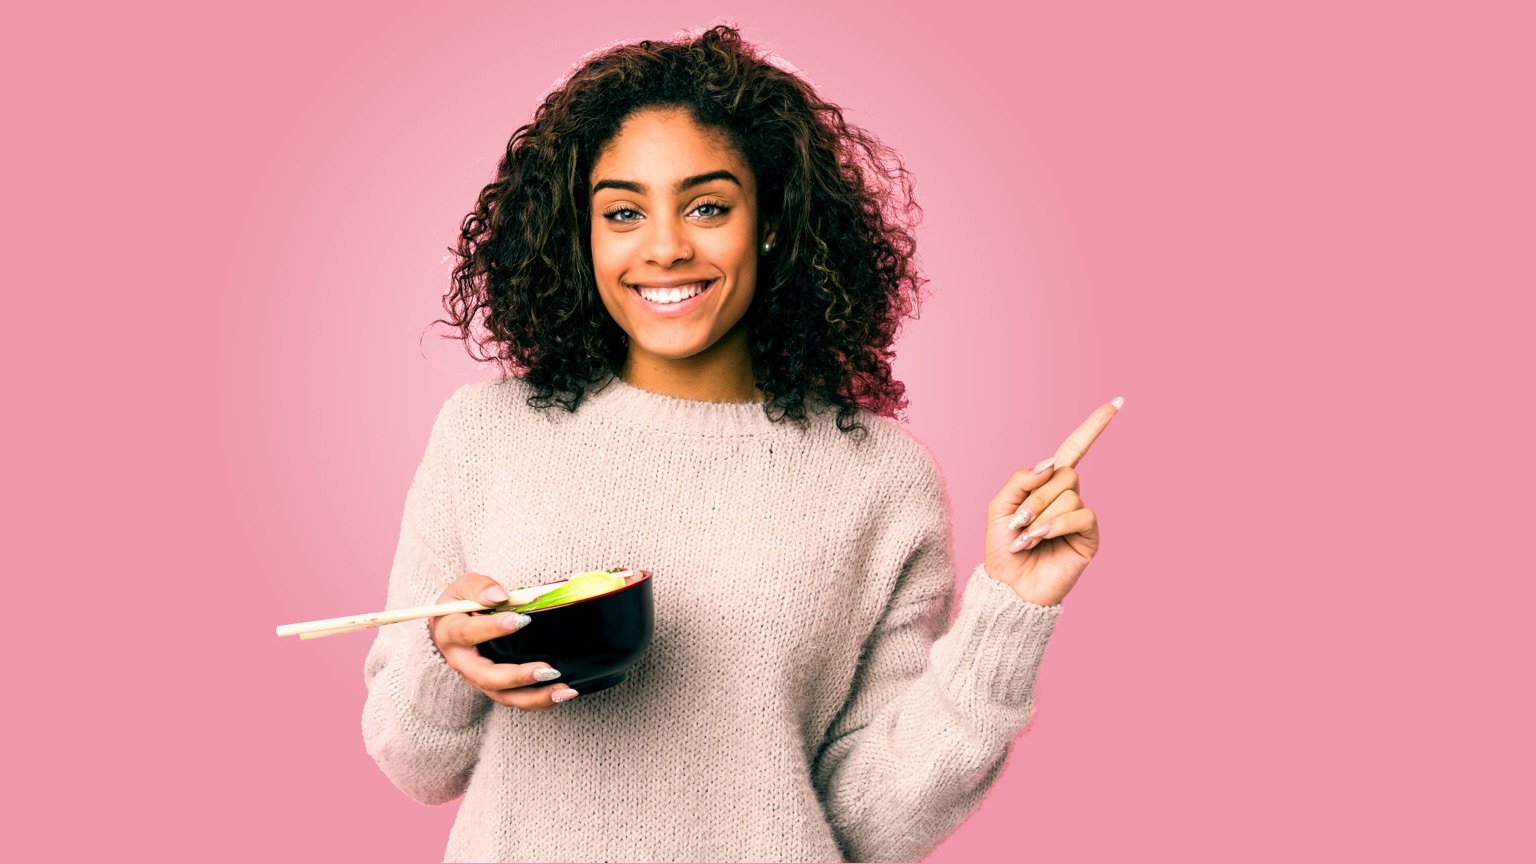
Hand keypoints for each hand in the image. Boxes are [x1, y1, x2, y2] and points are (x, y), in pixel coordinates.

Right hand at [428, 572, 579, 709]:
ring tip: (563, 690)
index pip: (468, 633)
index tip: (522, 620)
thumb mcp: (464, 586)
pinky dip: (538, 702)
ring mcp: (478, 679)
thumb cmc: (462, 603)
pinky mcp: (494, 687)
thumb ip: (479, 587)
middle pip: (487, 677)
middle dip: (518, 677)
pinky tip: (560, 695)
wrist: (452, 625)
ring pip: (503, 696)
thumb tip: (499, 595)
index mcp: (451, 634)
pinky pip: (515, 700)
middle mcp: (462, 663)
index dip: (493, 628)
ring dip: (534, 697)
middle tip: (548, 669)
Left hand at [983, 397, 1121, 605]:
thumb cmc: (1002, 549)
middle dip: (1036, 496)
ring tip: (1026, 538)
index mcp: (1046, 485)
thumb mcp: (1000, 506)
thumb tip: (1053, 462)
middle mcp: (1067, 496)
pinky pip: (1080, 515)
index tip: (1117, 403)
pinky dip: (1056, 525)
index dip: (1093, 427)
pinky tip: (1041, 540)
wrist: (1009, 586)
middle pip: (1065, 472)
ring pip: (1069, 494)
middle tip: (1018, 523)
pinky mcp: (1089, 537)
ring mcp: (1080, 516)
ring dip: (1040, 516)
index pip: (1074, 449)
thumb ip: (1022, 479)